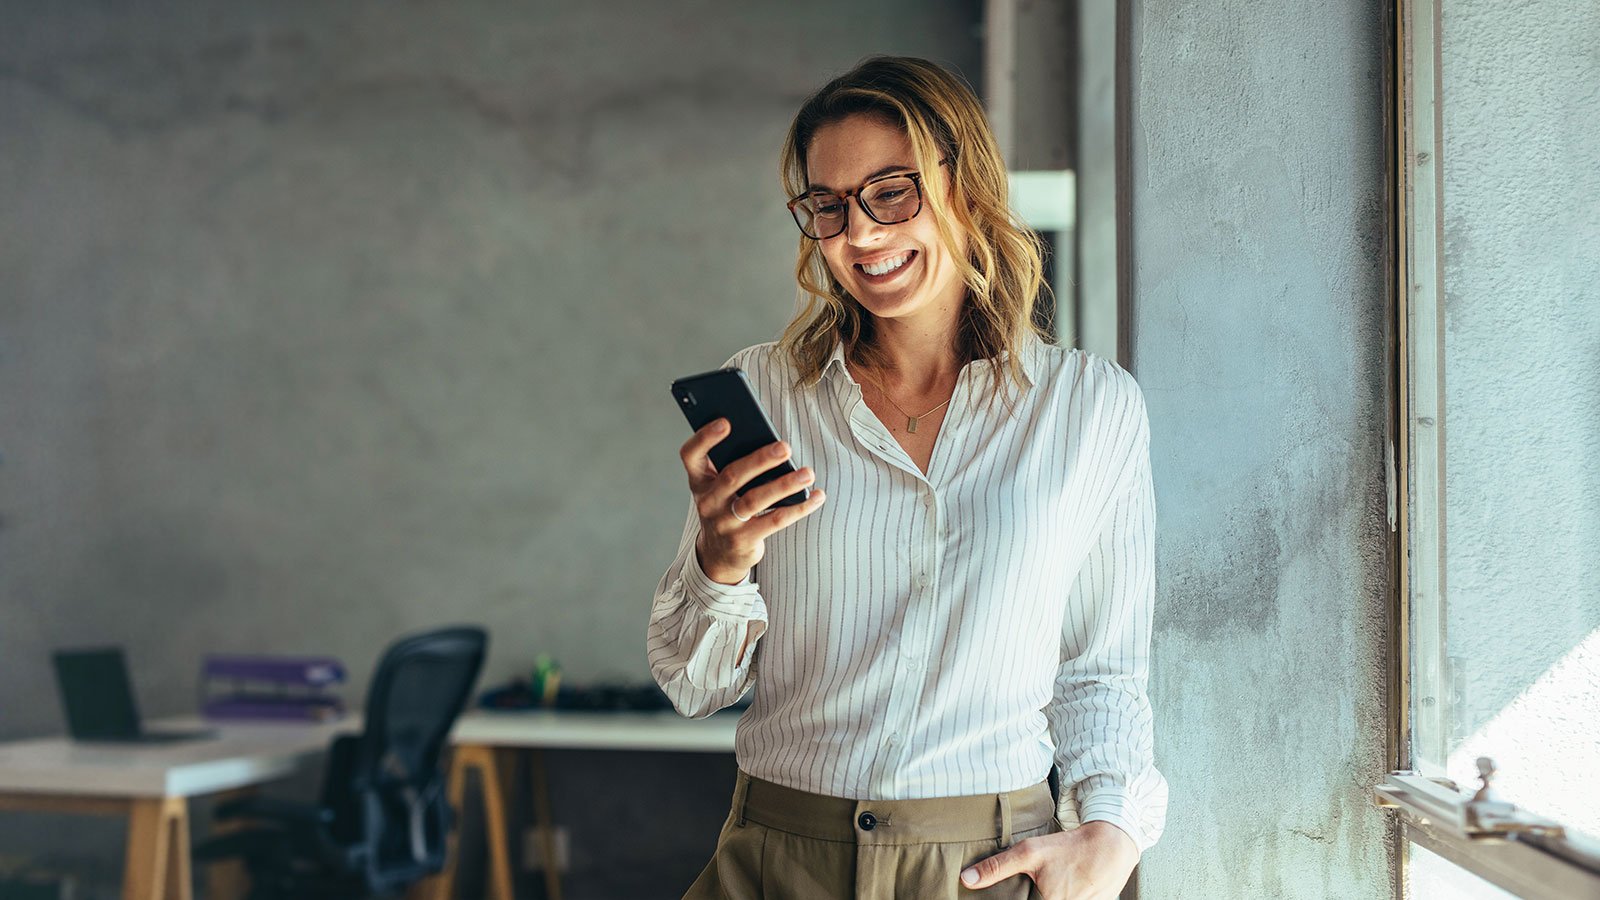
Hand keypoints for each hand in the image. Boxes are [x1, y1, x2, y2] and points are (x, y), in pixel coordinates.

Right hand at [679, 418, 826, 584]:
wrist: (719, 553)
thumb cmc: (727, 506)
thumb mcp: (721, 486)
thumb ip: (735, 464)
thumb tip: (774, 445)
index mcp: (700, 480)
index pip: (691, 455)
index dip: (704, 438)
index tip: (726, 422)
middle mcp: (708, 501)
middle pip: (732, 476)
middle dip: (760, 460)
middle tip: (786, 447)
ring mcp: (724, 523)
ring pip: (755, 500)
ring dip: (784, 485)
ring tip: (808, 473)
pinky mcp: (744, 541)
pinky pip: (775, 521)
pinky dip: (799, 508)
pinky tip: (816, 496)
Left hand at [959, 821, 1138, 899]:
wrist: (1112, 845)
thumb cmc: (1069, 848)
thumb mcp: (1029, 852)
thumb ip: (996, 868)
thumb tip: (966, 879)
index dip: (1025, 899)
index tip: (1030, 891)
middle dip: (1038, 896)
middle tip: (1045, 883)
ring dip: (1054, 895)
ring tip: (1058, 883)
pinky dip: (1068, 896)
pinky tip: (1069, 887)